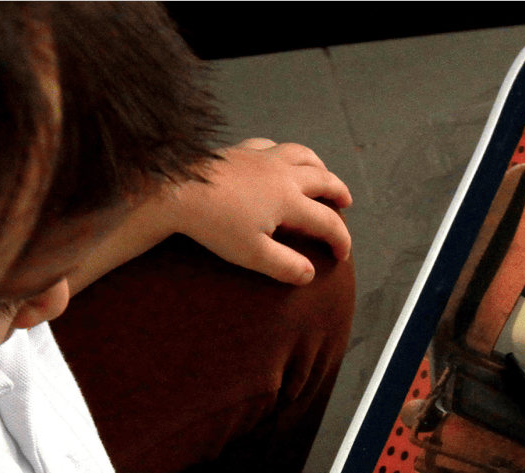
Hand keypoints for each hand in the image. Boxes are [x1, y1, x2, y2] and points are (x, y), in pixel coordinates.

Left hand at [172, 139, 352, 284]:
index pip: (326, 221)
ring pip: (302, 154)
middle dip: (338, 193)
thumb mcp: (252, 254)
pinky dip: (282, 152)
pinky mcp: (241, 150)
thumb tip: (310, 273)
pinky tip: (277, 158)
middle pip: (323, 179)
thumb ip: (285, 265)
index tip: (341, 255)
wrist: (178, 192)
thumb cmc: (215, 225)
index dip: (340, 239)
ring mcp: (262, 157)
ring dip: (318, 165)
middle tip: (346, 203)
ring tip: (322, 175)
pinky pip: (270, 145)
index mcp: (289, 200)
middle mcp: (282, 173)